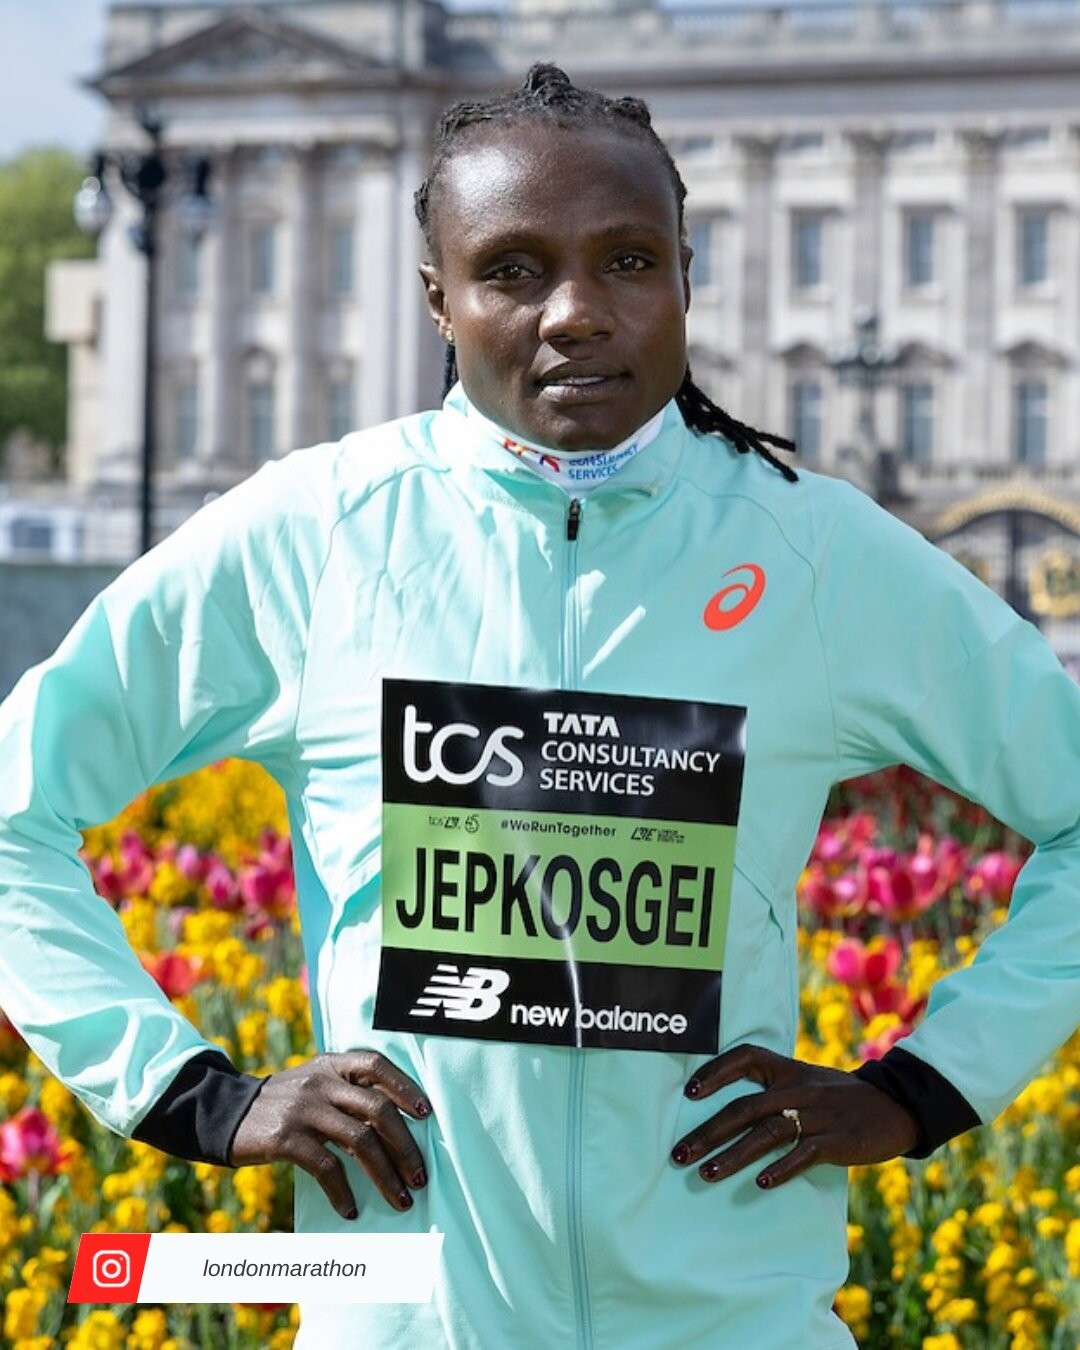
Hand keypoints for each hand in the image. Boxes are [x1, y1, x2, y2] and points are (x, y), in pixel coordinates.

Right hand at [229, 1050, 431, 1219]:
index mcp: (331, 1064)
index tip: (426, 1115)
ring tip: (401, 1199)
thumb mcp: (313, 1083)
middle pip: (377, 1109)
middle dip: (405, 1146)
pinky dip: (343, 1191)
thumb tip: (399, 1126)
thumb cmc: (283, 1103)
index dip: (405, 1087)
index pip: (376, 1065)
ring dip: (386, 1175)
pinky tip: (351, 1210)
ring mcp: (303, 1109)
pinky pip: (326, 1166)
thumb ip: (347, 1092)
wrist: (225, 1114)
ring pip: (360, 1140)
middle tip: (420, 1176)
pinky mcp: (285, 1138)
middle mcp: (320, 1082)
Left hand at [670, 1043, 918, 1190]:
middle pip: (745, 1107)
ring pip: (767, 1133)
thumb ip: (774, 1089)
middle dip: (708, 1132)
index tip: (690, 1091)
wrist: (895, 1106)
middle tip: (679, 1153)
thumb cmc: (839, 1096)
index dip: (716, 1070)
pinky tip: (761, 1184)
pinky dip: (781, 1168)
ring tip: (707, 1174)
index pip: (746, 1057)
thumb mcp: (807, 1080)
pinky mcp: (837, 1141)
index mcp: (788, 1069)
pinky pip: (804, 1154)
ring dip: (734, 1156)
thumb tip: (729, 1111)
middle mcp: (798, 1088)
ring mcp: (817, 1115)